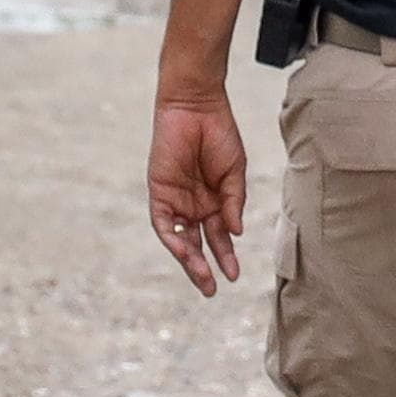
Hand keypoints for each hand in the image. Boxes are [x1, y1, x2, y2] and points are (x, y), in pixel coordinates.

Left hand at [147, 92, 248, 293]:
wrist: (197, 106)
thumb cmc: (219, 134)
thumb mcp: (234, 172)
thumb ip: (233, 202)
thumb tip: (236, 233)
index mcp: (214, 202)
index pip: (219, 237)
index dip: (226, 256)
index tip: (235, 275)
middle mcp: (193, 205)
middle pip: (197, 244)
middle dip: (204, 267)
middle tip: (211, 290)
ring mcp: (176, 200)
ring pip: (179, 238)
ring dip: (188, 259)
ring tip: (201, 277)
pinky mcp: (159, 191)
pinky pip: (162, 222)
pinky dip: (172, 237)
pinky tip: (186, 251)